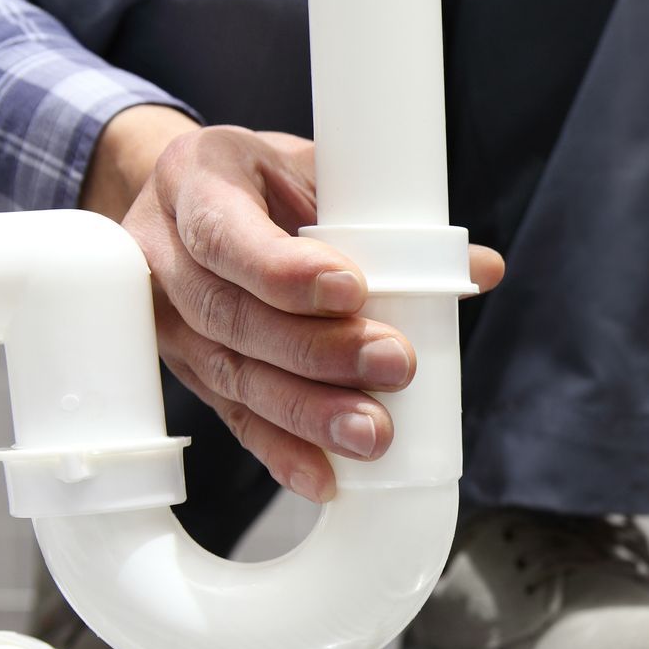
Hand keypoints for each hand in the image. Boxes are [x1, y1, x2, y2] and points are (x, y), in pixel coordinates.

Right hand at [81, 105, 503, 499]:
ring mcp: (165, 318)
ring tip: (373, 432)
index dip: (284, 271)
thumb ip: (386, 217)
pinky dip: (281, 450)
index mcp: (195, 180)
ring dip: (307, 411)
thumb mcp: (318, 171)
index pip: (225, 234)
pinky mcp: (186, 369)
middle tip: (397, 364)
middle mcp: (165, 252)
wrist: (192, 198)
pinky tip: (323, 477)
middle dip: (318, 351)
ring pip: (231, 373)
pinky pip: (230, 415)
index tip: (353, 289)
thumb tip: (483, 269)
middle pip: (231, 315)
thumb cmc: (269, 181)